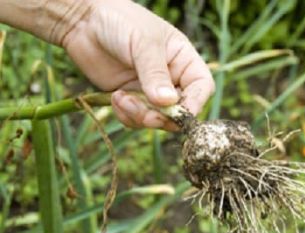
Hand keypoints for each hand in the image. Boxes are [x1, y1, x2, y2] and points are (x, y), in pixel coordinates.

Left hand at [61, 0, 214, 129]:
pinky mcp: (131, 99)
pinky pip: (136, 119)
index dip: (195, 104)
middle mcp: (171, 78)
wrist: (82, 21)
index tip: (179, 113)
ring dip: (140, 117)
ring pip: (158, 119)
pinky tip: (115, 97)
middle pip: (180, 110)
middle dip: (164, 117)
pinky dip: (126, 116)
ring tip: (122, 99)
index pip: (201, 87)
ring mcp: (150, 91)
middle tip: (147, 117)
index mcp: (183, 60)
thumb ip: (155, 73)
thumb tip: (168, 102)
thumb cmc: (120, 21)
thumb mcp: (143, 43)